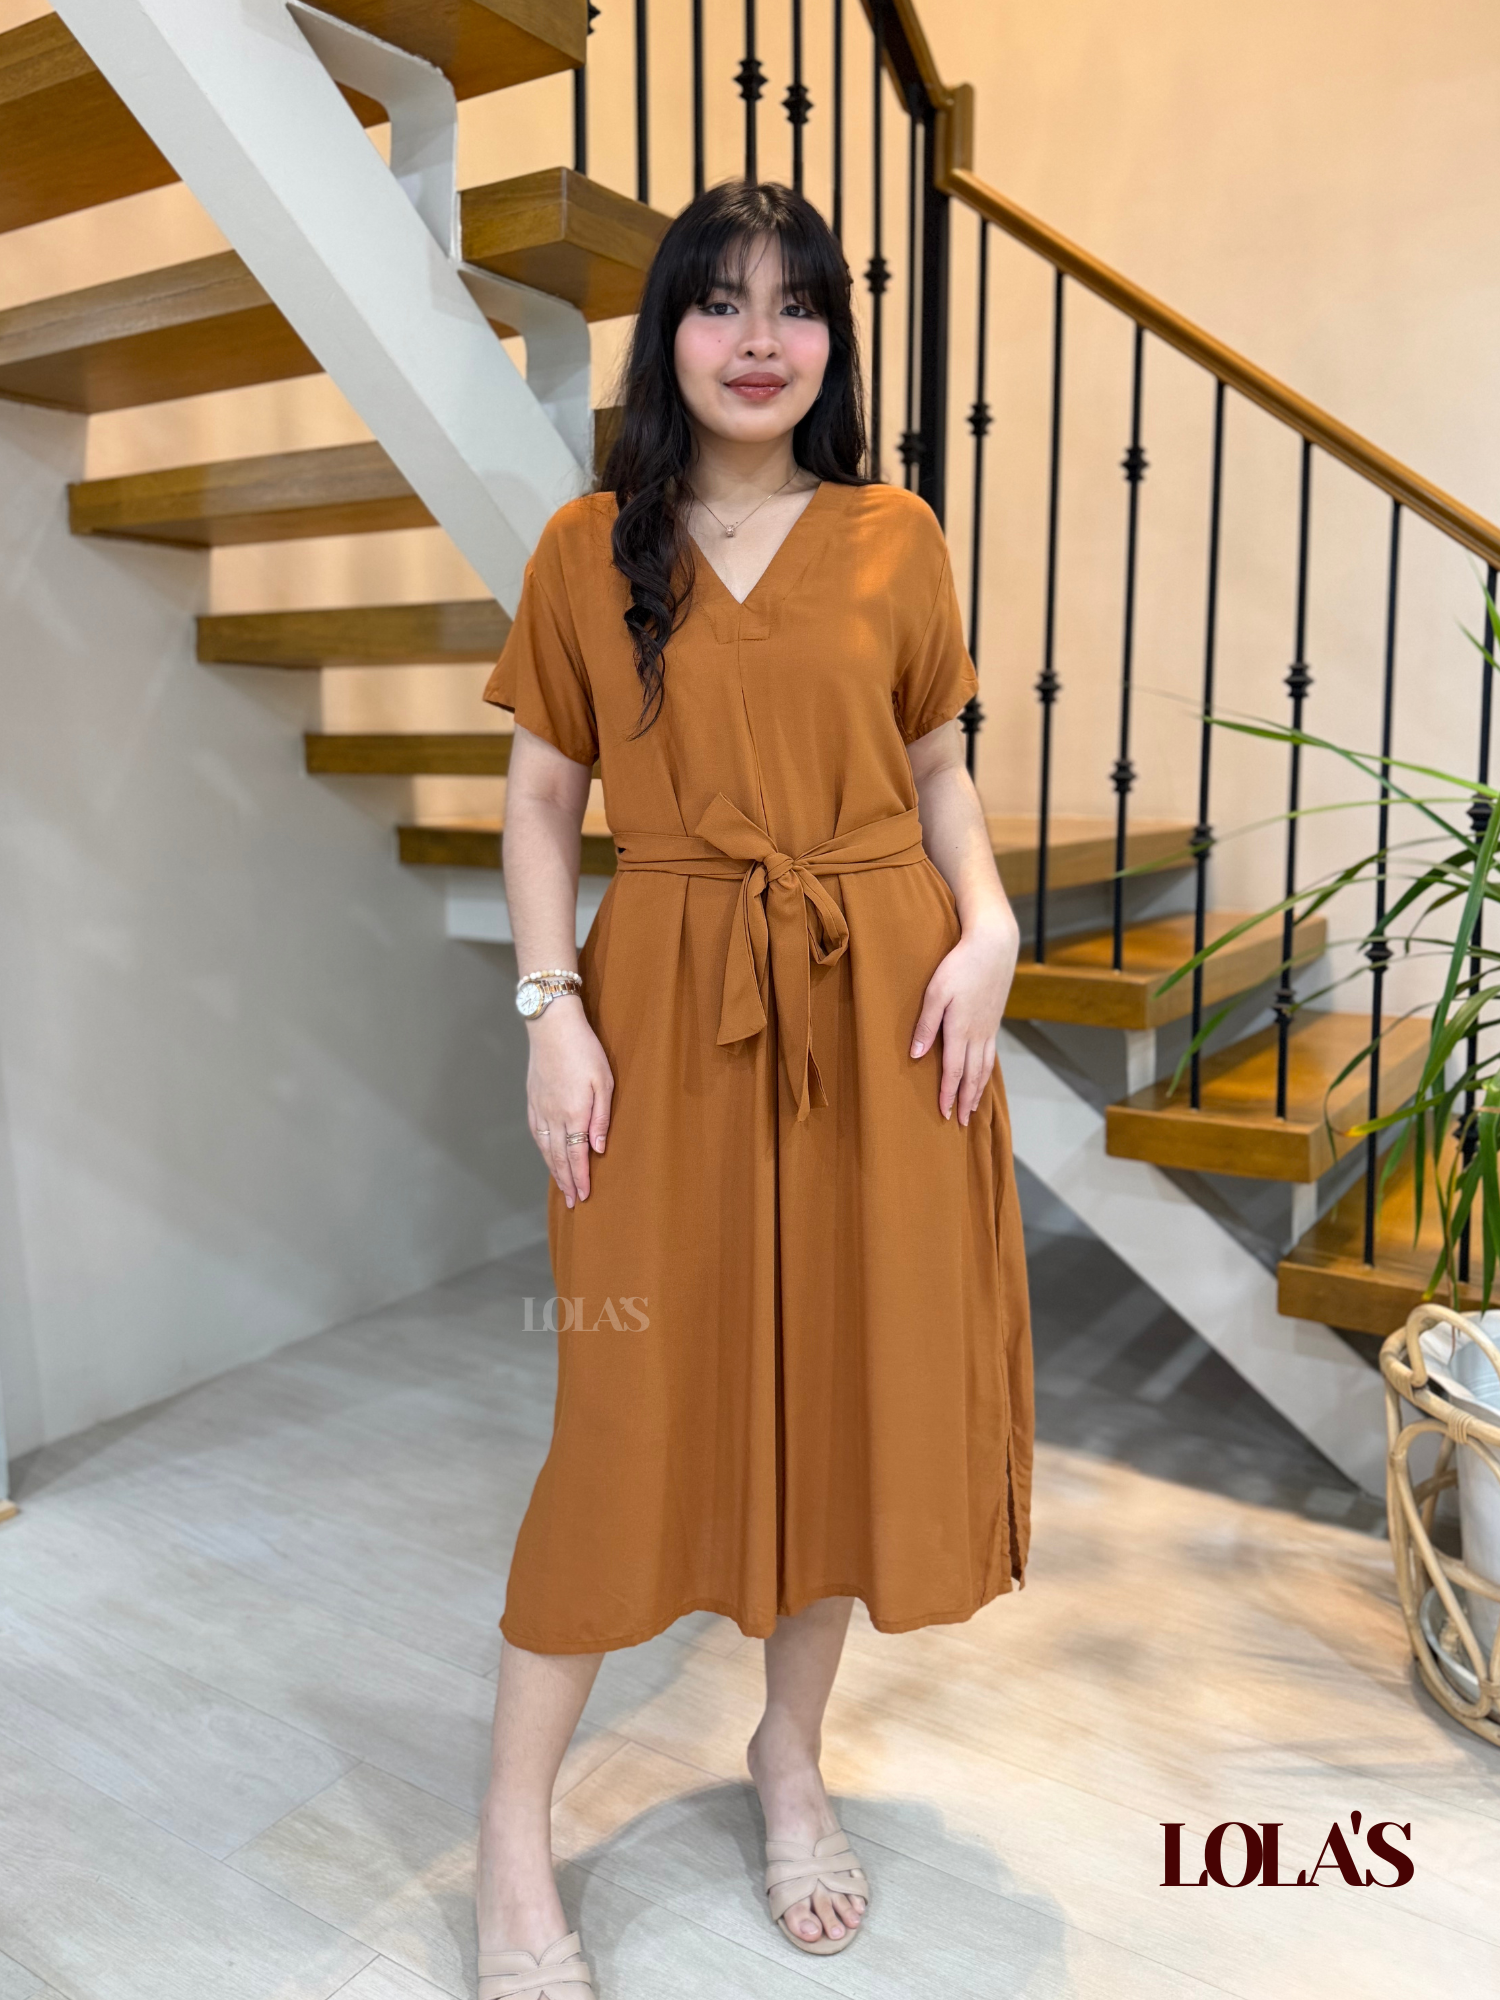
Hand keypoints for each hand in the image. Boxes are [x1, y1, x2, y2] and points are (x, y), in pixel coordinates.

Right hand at [526, 995, 613, 1206]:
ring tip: (561, 1186)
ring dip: (553, 1170)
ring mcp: (539, 1109)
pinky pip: (536, 1134)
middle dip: (566, 1182)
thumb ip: (601, 1118)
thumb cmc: (585, 1051)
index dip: (580, 1178)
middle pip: (559, 1158)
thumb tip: (598, 1148)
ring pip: (545, 1149)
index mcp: (574, 1114)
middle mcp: (553, 1117)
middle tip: (572, 1202)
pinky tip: (547, 1155)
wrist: (552, 1027)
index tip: (584, 1196)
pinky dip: (542, 1150)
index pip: (577, 1156)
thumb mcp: (604, 1082)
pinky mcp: (532, 1100)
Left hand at [909, 915, 1018, 1125]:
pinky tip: (983, 1076)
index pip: (952, 1072)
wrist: (994, 946)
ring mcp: (989, 1029)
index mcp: (960, 1031)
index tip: (944, 1114)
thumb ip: (925, 1025)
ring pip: (984, 1068)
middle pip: (972, 1076)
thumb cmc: (960, 965)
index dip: (948, 1094)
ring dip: (978, 1090)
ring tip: (973, 1108)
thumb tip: (916, 1055)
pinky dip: (987, 1073)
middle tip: (960, 1122)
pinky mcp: (994, 1021)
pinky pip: (991, 1055)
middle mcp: (978, 1035)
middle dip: (965, 1101)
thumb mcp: (935, 992)